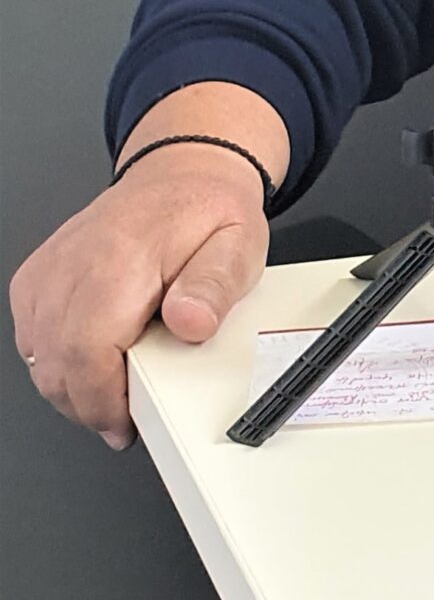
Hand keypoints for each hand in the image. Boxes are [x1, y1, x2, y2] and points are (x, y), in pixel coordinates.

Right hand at [9, 146, 271, 446]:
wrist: (182, 176)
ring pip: (37, 354)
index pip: (87, 350)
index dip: (101, 400)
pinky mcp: (38, 277)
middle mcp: (73, 266)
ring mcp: (50, 271)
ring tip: (112, 394)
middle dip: (86, 405)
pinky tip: (90, 363)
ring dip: (70, 386)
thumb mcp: (238, 248)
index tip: (123, 423)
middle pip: (55, 362)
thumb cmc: (207, 213)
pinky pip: (30, 335)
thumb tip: (192, 323)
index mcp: (120, 262)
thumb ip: (215, 288)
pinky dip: (55, 360)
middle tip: (121, 420)